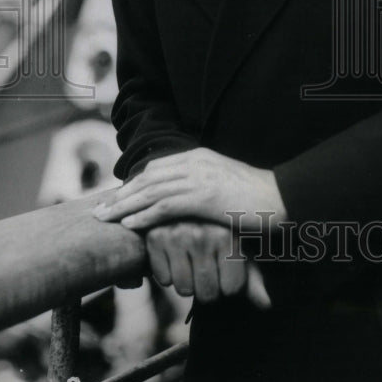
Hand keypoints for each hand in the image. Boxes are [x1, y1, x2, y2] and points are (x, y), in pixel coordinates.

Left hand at [93, 148, 287, 229]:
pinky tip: (129, 225)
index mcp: (199, 157)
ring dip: (123, 206)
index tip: (114, 199)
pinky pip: (166, 205)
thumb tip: (187, 206)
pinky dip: (144, 215)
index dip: (132, 184)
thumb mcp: (224, 188)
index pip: (156, 168)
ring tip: (104, 219)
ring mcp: (200, 177)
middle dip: (120, 195)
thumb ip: (202, 190)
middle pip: (147, 177)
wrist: (283, 197)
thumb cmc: (257, 199)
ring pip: (151, 190)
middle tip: (99, 211)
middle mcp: (195, 162)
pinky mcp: (205, 196)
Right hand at [145, 220, 270, 307]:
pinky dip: (168, 273)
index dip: (228, 285)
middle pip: (207, 294)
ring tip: (191, 261)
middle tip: (207, 268)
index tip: (226, 268)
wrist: (188, 198)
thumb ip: (252, 278)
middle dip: (208, 288)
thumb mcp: (240, 246)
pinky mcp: (155, 237)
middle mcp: (202, 235)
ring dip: (187, 282)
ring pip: (184, 289)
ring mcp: (176, 236)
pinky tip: (174, 255)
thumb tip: (267, 305)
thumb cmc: (220, 227)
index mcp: (228, 236)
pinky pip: (163, 279)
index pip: (230, 289)